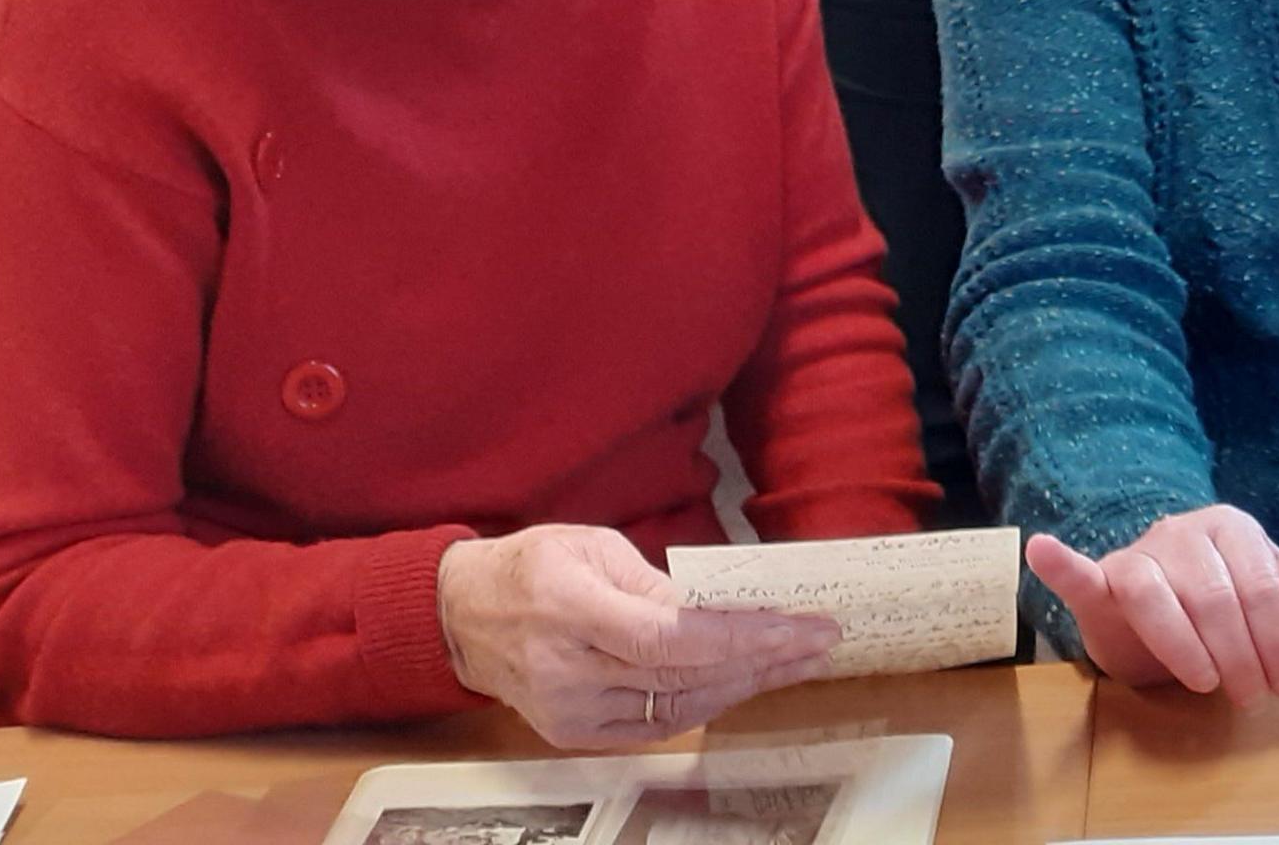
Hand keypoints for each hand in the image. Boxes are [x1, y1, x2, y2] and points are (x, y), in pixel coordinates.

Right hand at [435, 527, 838, 748]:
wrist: (460, 618)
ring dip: (746, 684)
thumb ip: (655, 579)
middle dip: (763, 659)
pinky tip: (745, 681)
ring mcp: (569, 710)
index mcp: (570, 607)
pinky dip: (707, 702)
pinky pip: (656, 724)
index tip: (801, 627)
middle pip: (685, 675)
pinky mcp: (573, 733)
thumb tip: (720, 604)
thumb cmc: (529, 568)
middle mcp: (568, 668)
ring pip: (679, 705)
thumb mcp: (590, 545)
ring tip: (795, 660)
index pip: (671, 637)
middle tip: (818, 641)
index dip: (742, 638)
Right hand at [1026, 506, 1278, 705]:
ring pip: (1154, 594)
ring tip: (1205, 683)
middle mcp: (1183, 533)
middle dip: (1240, 654)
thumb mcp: (1275, 596)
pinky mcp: (1100, 583)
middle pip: (1214, 595)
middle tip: (1251, 699)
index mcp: (1232, 528)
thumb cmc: (1229, 604)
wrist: (1169, 612)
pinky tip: (1043, 550)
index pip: (1262, 583)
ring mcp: (1138, 555)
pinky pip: (1079, 572)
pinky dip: (1060, 564)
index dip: (1278, 638)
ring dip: (1183, 646)